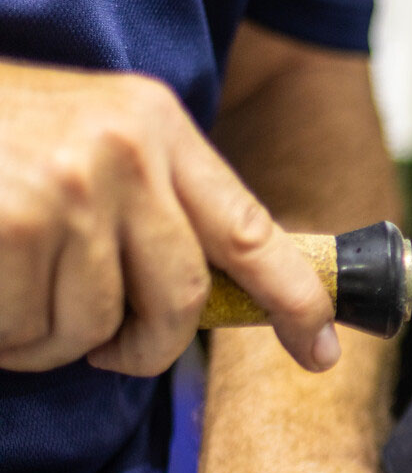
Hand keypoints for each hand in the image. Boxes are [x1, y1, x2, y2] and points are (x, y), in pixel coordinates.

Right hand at [0, 59, 338, 374]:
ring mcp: (68, 188)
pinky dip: (9, 337)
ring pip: (98, 329)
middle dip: (144, 345)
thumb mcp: (89, 138)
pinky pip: (35, 336)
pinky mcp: (12, 226)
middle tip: (107, 344)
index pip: (253, 231)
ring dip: (55, 338)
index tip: (320, 348)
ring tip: (16, 289)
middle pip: (180, 302)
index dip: (296, 300)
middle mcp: (125, 152)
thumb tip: (217, 293)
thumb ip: (157, 204)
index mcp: (157, 124)